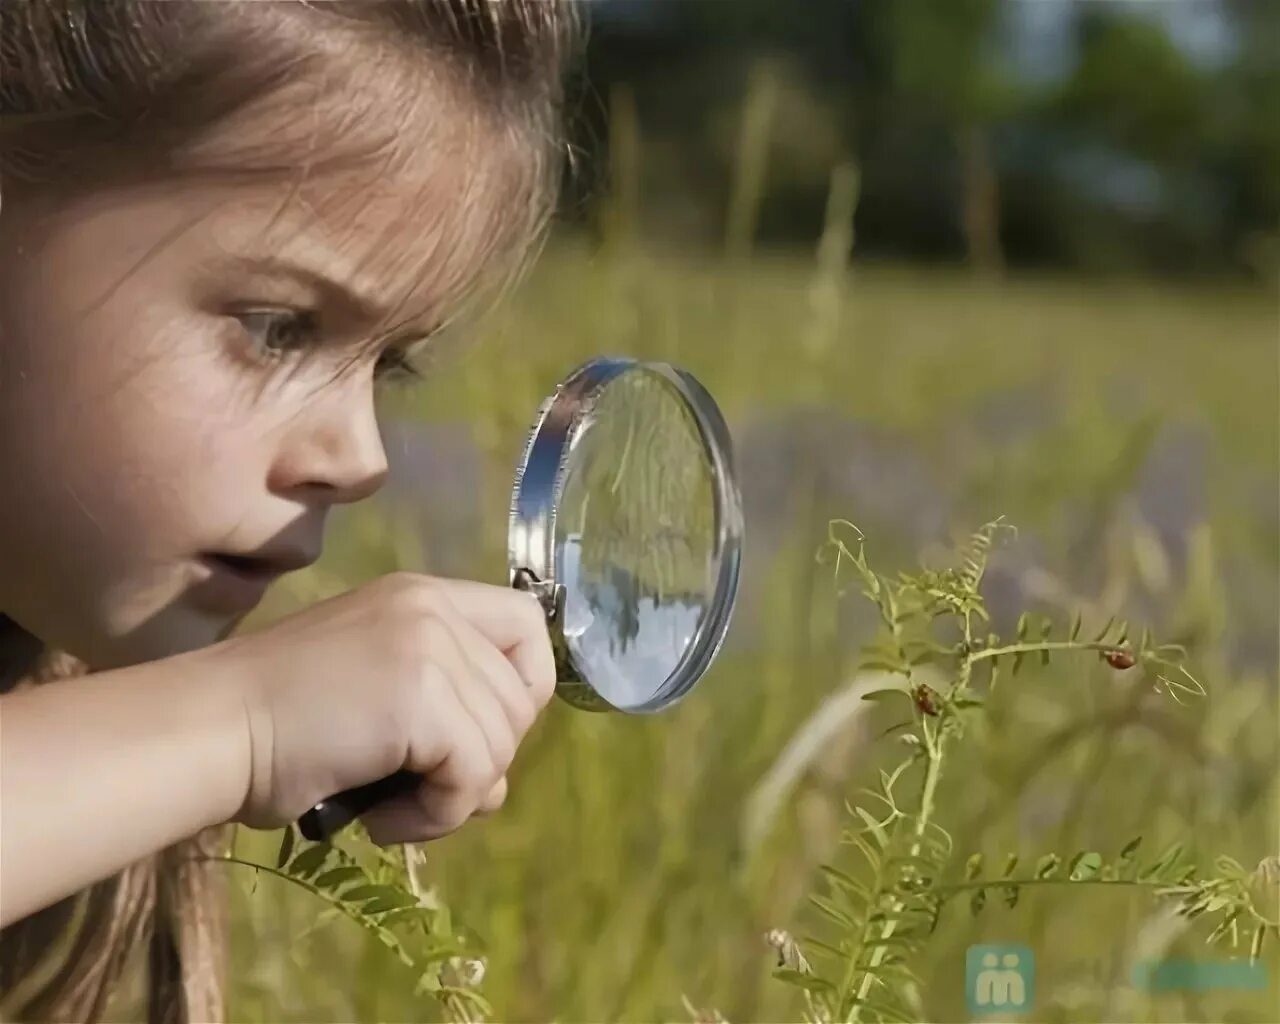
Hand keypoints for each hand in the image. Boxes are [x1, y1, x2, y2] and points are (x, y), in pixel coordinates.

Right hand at [210, 572, 555, 843]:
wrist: (210, 732)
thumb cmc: (276, 726)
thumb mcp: (377, 695)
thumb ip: (445, 716)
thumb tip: (494, 784)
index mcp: (424, 597)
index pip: (526, 626)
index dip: (520, 688)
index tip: (473, 734)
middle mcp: (434, 608)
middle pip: (522, 698)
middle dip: (482, 760)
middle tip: (416, 785)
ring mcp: (429, 647)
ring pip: (502, 743)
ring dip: (454, 796)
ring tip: (390, 805)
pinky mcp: (421, 698)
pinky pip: (473, 777)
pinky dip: (435, 816)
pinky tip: (380, 817)